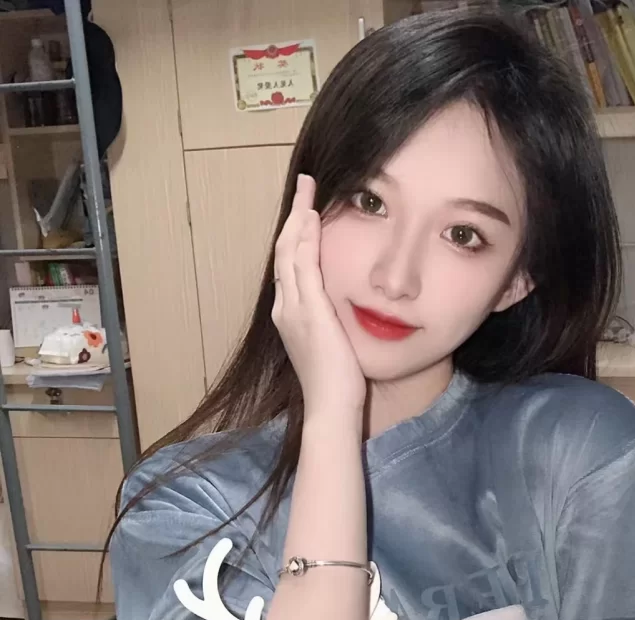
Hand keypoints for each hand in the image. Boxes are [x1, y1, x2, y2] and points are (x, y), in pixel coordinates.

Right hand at [272, 174, 365, 417]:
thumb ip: (331, 324)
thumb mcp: (331, 345)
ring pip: (290, 251)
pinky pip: (304, 265)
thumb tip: (339, 313)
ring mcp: (294, 309)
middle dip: (294, 216)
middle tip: (305, 186)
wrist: (330, 407)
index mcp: (290, 315)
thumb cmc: (336, 385)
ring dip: (298, 217)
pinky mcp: (310, 311)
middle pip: (285, 251)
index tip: (306, 211)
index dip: (296, 235)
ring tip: (307, 190)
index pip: (290, 265)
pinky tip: (312, 217)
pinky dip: (306, 238)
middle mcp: (285, 308)